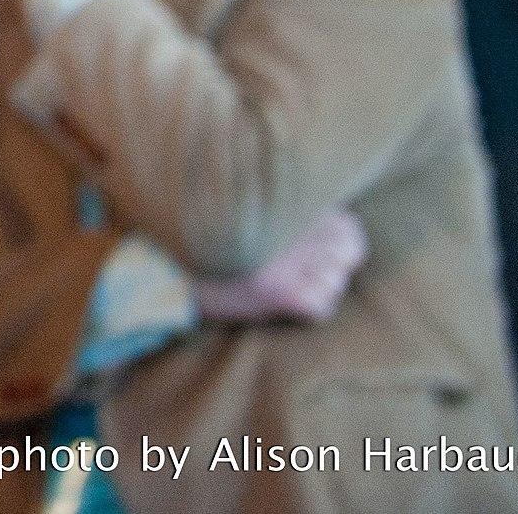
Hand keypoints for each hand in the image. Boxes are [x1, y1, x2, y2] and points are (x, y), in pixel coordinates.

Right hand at [194, 209, 366, 323]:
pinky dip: (309, 312)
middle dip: (336, 266)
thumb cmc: (206, 241)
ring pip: (335, 283)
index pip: (347, 225)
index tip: (328, 250)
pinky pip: (320, 309)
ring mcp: (286, 261)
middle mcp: (290, 231)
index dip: (344, 241)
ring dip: (321, 290)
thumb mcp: (244, 212)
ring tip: (292, 288)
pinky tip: (284, 306)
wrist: (169, 271)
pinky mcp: (279, 292)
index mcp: (285, 206)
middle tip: (309, 273)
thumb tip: (327, 219)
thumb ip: (282, 210)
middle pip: (347, 254)